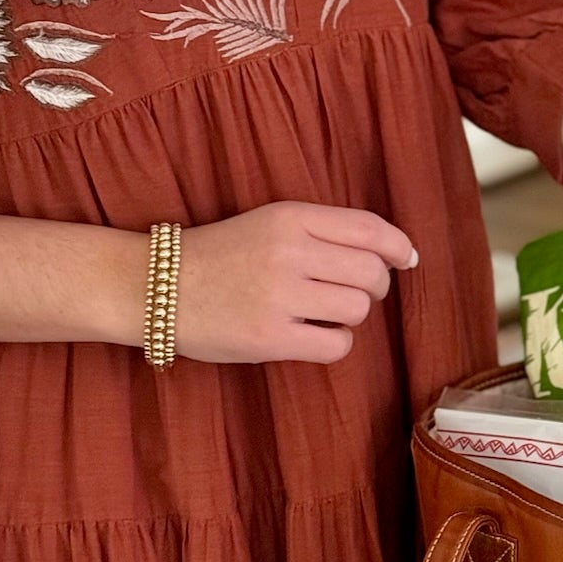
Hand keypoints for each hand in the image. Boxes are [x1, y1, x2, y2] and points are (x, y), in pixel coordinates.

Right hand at [176, 203, 417, 364]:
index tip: (406, 260)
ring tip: (320, 312)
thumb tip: (399, 255)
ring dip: (350, 315)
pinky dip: (333, 343)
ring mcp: (279, 295)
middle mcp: (288, 252)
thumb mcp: (271, 223)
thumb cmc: (222, 256)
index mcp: (291, 217)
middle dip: (374, 287)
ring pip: (358, 309)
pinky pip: (336, 344)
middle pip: (372, 273)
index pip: (370, 228)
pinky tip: (311, 335)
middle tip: (349, 292)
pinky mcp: (270, 337)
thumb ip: (326, 232)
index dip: (398, 247)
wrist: (156, 286)